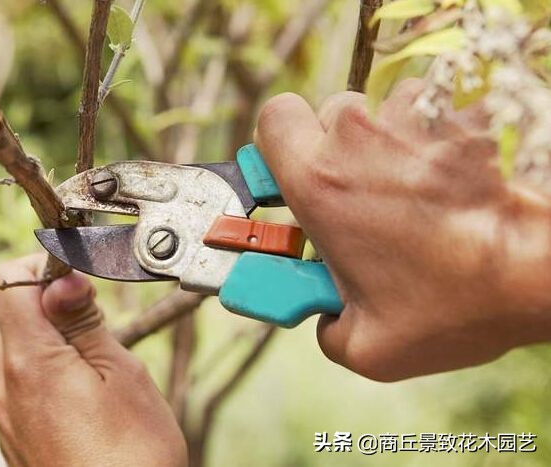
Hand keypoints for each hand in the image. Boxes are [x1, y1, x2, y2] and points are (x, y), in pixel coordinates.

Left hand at [0, 255, 186, 465]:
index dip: (43, 265)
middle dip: (41, 294)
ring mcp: (4, 415)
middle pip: (3, 310)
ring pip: (8, 345)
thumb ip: (83, 321)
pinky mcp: (14, 435)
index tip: (79, 275)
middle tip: (89, 307)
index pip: (8, 281)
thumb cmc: (133, 455)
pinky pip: (15, 380)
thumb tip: (62, 277)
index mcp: (27, 362)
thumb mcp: (121, 374)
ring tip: (90, 346)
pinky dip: (40, 363)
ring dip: (42, 329)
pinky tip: (79, 382)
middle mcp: (3, 387)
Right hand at [255, 79, 550, 380]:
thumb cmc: (457, 303)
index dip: (280, 142)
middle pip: (330, 115)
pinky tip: (451, 181)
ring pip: (383, 112)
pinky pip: (431, 112)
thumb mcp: (369, 347)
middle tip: (358, 196)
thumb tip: (325, 317)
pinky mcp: (461, 113)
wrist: (542, 268)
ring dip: (388, 145)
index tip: (293, 173)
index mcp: (320, 183)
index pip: (274, 118)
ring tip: (414, 195)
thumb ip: (324, 328)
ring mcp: (414, 118)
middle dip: (338, 149)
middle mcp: (360, 138)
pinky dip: (433, 138)